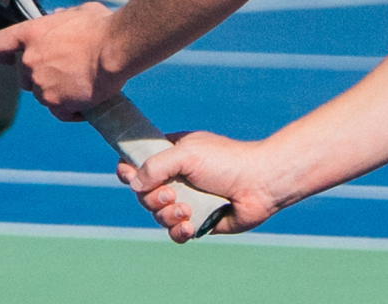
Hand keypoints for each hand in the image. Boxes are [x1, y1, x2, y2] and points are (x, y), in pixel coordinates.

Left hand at [0, 2, 123, 120]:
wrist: (117, 48)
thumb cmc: (103, 27)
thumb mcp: (78, 13)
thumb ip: (61, 19)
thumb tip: (59, 19)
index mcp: (32, 34)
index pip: (0, 45)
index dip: (3, 54)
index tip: (8, 60)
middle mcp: (30, 60)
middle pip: (24, 77)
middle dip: (42, 76)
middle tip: (66, 72)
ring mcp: (42, 84)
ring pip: (42, 95)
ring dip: (58, 93)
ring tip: (83, 87)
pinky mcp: (57, 103)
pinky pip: (60, 112)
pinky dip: (72, 111)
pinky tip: (87, 104)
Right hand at [121, 131, 284, 241]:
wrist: (260, 184)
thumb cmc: (227, 162)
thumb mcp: (188, 154)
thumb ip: (156, 165)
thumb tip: (132, 183)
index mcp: (172, 154)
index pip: (138, 163)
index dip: (129, 171)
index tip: (128, 175)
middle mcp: (177, 178)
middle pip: (144, 194)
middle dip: (153, 198)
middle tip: (172, 195)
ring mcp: (187, 200)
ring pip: (158, 215)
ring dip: (168, 215)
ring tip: (188, 210)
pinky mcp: (198, 221)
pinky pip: (176, 233)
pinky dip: (179, 231)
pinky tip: (191, 226)